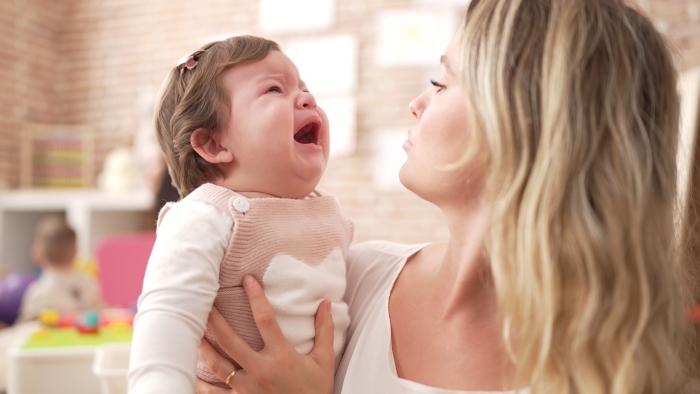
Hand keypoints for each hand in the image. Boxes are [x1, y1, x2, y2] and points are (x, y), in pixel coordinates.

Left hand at [194, 275, 335, 393]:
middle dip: (214, 319)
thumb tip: (326, 304)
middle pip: (229, 340)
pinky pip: (214, 393)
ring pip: (216, 365)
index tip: (247, 280)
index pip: (265, 320)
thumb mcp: (324, 362)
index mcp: (281, 357)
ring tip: (192, 331)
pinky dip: (200, 383)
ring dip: (202, 346)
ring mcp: (246, 389)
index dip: (256, 298)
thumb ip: (324, 332)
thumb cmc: (316, 392)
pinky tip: (189, 372)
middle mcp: (260, 372)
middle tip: (204, 301)